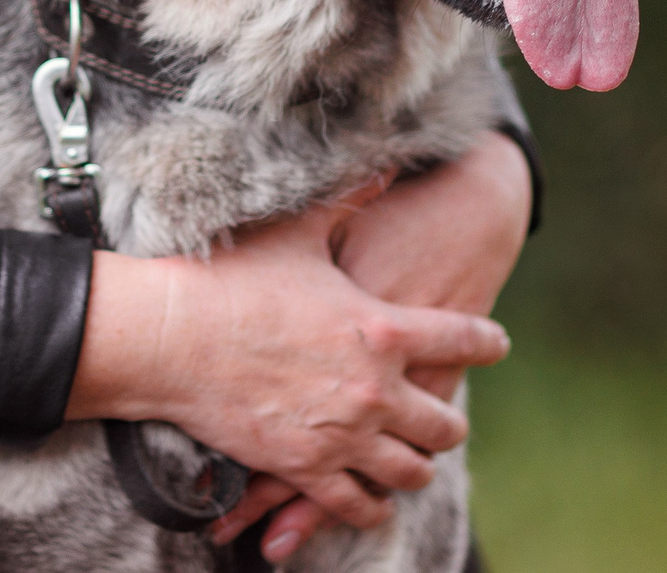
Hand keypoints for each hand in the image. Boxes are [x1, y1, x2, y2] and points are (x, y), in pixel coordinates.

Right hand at [65, 197, 509, 531]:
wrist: (169, 338)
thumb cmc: (232, 278)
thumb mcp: (300, 232)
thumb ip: (350, 200)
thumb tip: (386, 161)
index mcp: (383, 328)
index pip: (464, 340)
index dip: (487, 343)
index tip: (497, 345)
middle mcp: (375, 389)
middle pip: (445, 423)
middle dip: (449, 421)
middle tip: (447, 417)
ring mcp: (342, 433)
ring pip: (408, 470)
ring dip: (415, 464)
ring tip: (413, 459)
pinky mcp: (304, 467)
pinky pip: (356, 503)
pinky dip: (369, 504)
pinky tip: (372, 499)